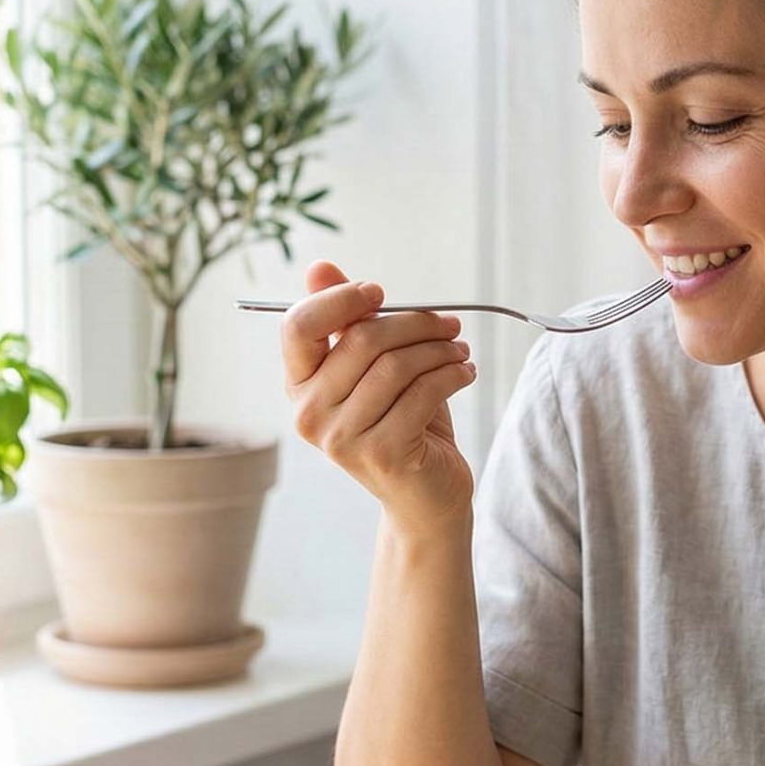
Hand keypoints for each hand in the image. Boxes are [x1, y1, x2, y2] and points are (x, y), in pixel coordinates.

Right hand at [281, 260, 477, 531]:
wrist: (425, 497)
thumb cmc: (401, 423)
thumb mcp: (373, 369)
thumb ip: (347, 321)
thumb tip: (318, 268)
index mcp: (299, 386)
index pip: (298, 326)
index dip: (340, 299)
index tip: (380, 292)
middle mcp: (309, 414)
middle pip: (361, 340)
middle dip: (415, 323)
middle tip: (449, 325)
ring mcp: (342, 438)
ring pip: (396, 365)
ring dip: (439, 349)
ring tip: (460, 350)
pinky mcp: (382, 453)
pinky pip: (422, 392)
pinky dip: (452, 374)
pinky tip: (466, 372)